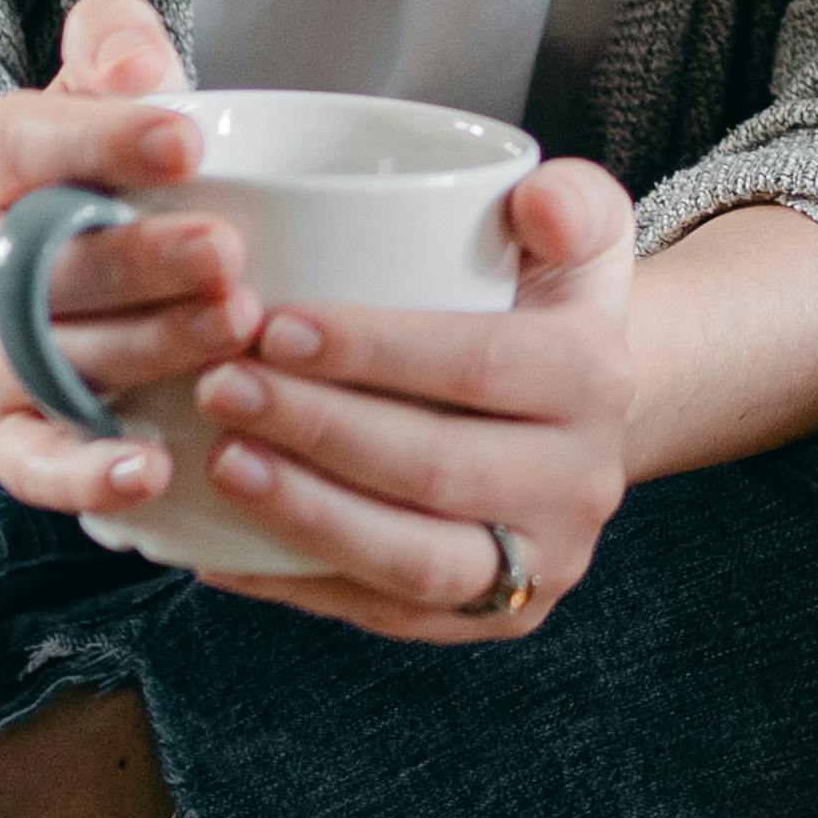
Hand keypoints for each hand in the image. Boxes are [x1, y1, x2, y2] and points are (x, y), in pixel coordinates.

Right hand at [0, 0, 261, 526]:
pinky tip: (153, 468)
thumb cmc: (93, 167)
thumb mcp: (99, 84)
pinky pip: (25, 462)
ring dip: (140, 350)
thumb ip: (116, 43)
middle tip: (227, 252)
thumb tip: (139, 65)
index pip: (16, 144)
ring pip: (40, 362)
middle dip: (132, 261)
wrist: (26, 258)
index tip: (187, 140)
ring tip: (235, 329)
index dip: (97, 142)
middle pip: (28, 267)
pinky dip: (82, 473)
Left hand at [172, 159, 638, 646]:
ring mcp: (542, 562)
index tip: (274, 326)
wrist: (581, 412)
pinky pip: (390, 616)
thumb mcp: (580, 230)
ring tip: (222, 464)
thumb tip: (533, 203)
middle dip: (318, 430)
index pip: (481, 364)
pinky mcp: (496, 617)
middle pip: (438, 468)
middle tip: (220, 386)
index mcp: (596, 378)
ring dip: (307, 516)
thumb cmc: (547, 304)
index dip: (374, 351)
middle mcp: (582, 482)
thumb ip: (569, 200)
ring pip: (417, 561)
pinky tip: (225, 545)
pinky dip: (301, 585)